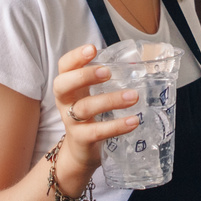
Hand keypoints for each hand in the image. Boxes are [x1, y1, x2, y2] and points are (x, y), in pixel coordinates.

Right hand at [51, 44, 138, 175]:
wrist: (79, 151)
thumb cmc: (90, 115)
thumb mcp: (91, 94)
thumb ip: (103, 80)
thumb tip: (137, 63)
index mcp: (68, 86)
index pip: (64, 66)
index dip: (75, 57)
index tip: (92, 49)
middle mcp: (65, 102)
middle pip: (63, 85)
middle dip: (85, 76)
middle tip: (107, 73)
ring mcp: (71, 122)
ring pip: (84, 108)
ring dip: (110, 100)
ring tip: (133, 96)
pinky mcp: (81, 139)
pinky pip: (97, 132)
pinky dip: (116, 126)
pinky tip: (133, 121)